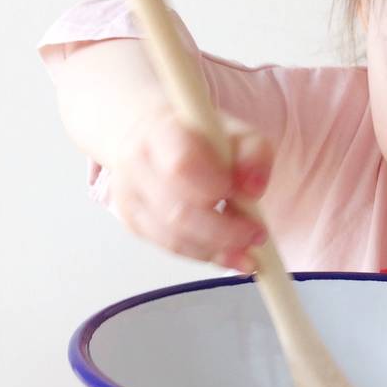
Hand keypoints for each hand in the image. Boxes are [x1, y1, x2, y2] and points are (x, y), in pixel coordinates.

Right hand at [109, 105, 272, 271]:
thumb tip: (252, 189)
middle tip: (256, 235)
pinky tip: (229, 255)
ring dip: (216, 250)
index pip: (181, 165)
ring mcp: (130, 196)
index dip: (214, 187)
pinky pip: (170, 248)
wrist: (158, 137)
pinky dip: (203, 254)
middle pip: (178, 212)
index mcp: (161, 131)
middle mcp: (137, 164)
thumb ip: (253, 154)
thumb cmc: (203, 136)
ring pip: (173, 237)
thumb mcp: (239, 133)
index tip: (244, 196)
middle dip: (224, 232)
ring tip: (248, 253)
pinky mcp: (134, 222)